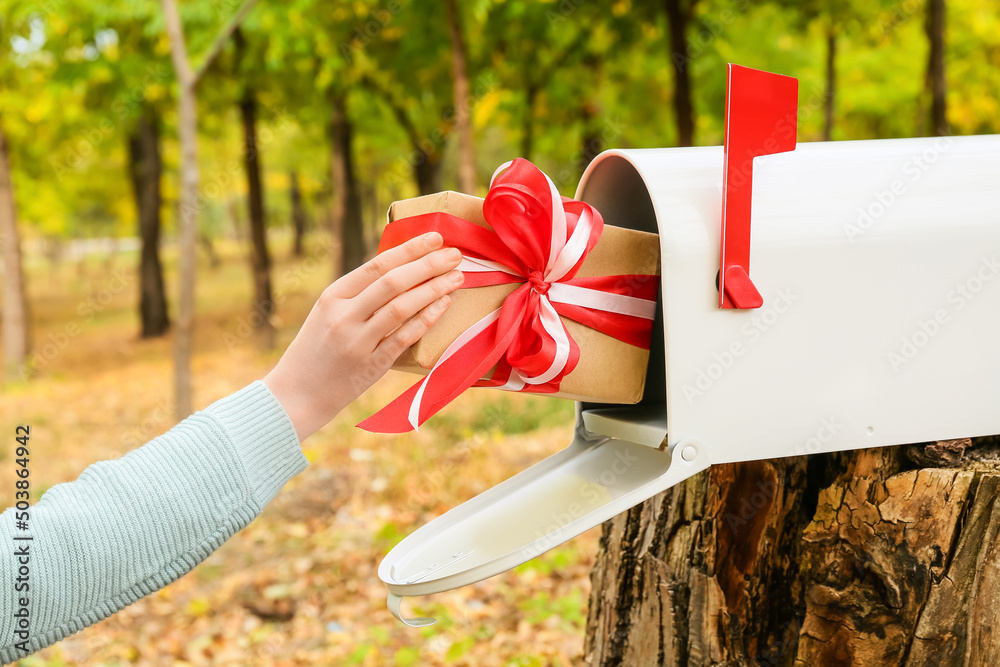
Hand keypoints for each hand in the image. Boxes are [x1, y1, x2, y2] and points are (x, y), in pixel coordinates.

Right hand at [263, 232, 463, 440]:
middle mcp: (344, 316)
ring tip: (456, 278)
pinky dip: (426, 318)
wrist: (297, 393)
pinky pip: (404, 337)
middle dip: (428, 265)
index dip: (410, 250)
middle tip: (455, 255)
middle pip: (393, 282)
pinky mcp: (370, 365)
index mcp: (333, 296)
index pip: (377, 265)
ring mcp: (357, 342)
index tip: (436, 238)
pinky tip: (443, 305)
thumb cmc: (318, 348)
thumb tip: (402, 267)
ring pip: (402, 307)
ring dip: (433, 290)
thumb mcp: (329, 312)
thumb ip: (359, 293)